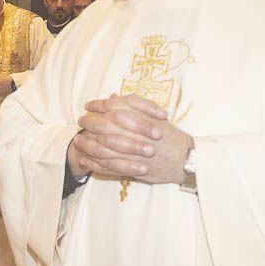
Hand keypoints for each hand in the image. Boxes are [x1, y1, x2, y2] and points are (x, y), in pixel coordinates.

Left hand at [72, 94, 191, 183]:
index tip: (89, 105)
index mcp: (141, 118)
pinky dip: (95, 163)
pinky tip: (85, 160)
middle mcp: (135, 133)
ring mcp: (133, 152)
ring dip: (88, 144)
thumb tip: (113, 97)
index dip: (98, 105)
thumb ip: (132, 107)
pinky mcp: (132, 168)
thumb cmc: (172, 137)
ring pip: (103, 147)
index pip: (114, 107)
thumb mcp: (154, 118)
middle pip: (105, 125)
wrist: (187, 159)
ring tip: (77, 142)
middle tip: (81, 122)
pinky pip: (108, 166)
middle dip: (90, 123)